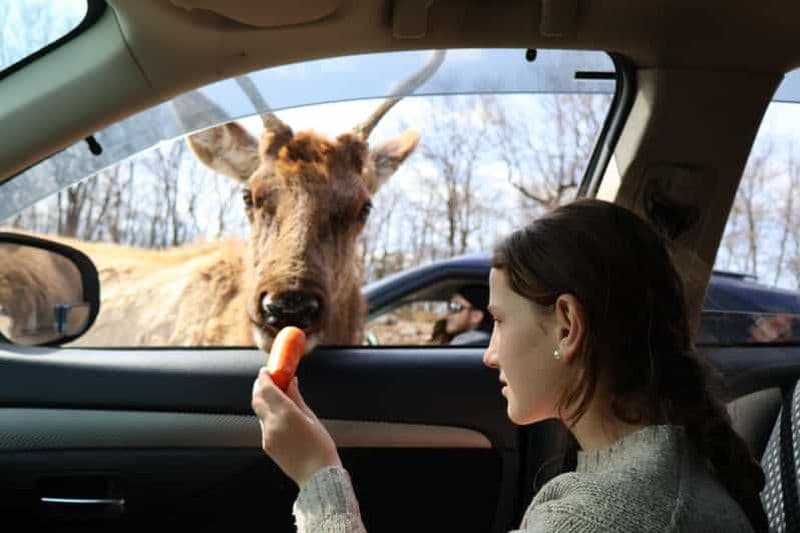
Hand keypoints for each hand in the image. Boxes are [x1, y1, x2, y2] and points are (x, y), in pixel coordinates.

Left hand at [251, 369, 341, 486]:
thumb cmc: (320, 448)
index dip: (264, 377)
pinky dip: (268, 416)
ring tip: (276, 397)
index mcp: (286, 414)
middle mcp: (273, 424)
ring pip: (260, 412)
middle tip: (267, 380)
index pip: (267, 389)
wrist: (317, 476)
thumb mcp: (311, 418)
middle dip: (260, 387)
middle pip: (257, 399)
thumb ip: (297, 398)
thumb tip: (291, 383)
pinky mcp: (267, 446)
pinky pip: (264, 425)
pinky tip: (280, 416)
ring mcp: (268, 436)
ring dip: (264, 402)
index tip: (266, 371)